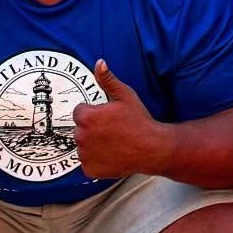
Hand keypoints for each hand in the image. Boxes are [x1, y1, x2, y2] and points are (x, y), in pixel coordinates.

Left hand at [72, 59, 170, 179]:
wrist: (152, 148)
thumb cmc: (139, 120)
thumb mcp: (125, 96)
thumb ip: (108, 79)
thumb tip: (99, 63)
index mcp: (86, 117)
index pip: (79, 112)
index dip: (94, 113)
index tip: (108, 117)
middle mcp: (81, 136)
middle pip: (80, 129)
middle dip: (92, 129)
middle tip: (112, 130)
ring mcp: (85, 155)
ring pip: (83, 146)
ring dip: (93, 145)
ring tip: (113, 143)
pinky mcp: (89, 169)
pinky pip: (87, 162)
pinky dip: (96, 161)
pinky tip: (111, 155)